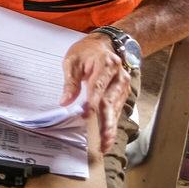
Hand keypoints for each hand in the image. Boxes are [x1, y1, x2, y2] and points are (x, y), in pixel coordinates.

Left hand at [61, 33, 130, 152]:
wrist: (107, 44)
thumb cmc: (87, 51)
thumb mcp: (73, 61)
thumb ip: (70, 82)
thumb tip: (65, 102)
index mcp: (106, 64)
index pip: (98, 86)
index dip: (92, 102)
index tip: (86, 115)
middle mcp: (119, 76)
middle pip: (111, 101)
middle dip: (107, 122)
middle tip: (103, 139)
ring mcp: (123, 85)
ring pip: (116, 108)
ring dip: (111, 127)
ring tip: (105, 143)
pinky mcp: (123, 93)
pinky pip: (117, 109)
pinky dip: (112, 123)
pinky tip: (108, 135)